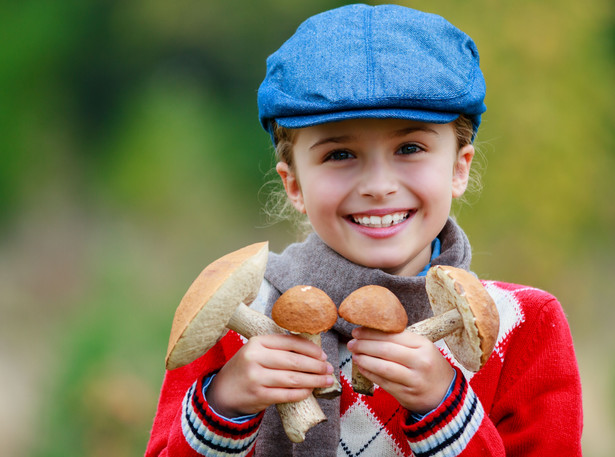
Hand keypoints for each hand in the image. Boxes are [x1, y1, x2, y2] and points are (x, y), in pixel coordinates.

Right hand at [207, 334, 334, 417]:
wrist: (222, 391)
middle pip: (294, 361)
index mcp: (257, 342)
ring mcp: (256, 378)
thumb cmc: (246, 368)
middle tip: (329, 369)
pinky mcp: (258, 395)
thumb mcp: (256, 351)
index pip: (290, 341)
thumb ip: (278, 347)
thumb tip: (312, 349)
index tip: (323, 355)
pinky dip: (301, 393)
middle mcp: (255, 357)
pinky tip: (310, 391)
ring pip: (292, 378)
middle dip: (316, 365)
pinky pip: (286, 394)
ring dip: (314, 380)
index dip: (310, 348)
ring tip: (326, 381)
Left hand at [348, 327, 454, 414]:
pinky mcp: (406, 395)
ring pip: (383, 367)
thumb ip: (402, 340)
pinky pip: (383, 382)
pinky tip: (361, 368)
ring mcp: (413, 380)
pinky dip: (369, 374)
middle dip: (364, 345)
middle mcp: (420, 361)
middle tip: (352, 343)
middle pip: (386, 350)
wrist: (445, 393)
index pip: (393, 335)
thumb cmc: (430, 366)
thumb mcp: (423, 348)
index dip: (372, 333)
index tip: (357, 331)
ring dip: (364, 360)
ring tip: (355, 355)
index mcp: (423, 345)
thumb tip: (371, 332)